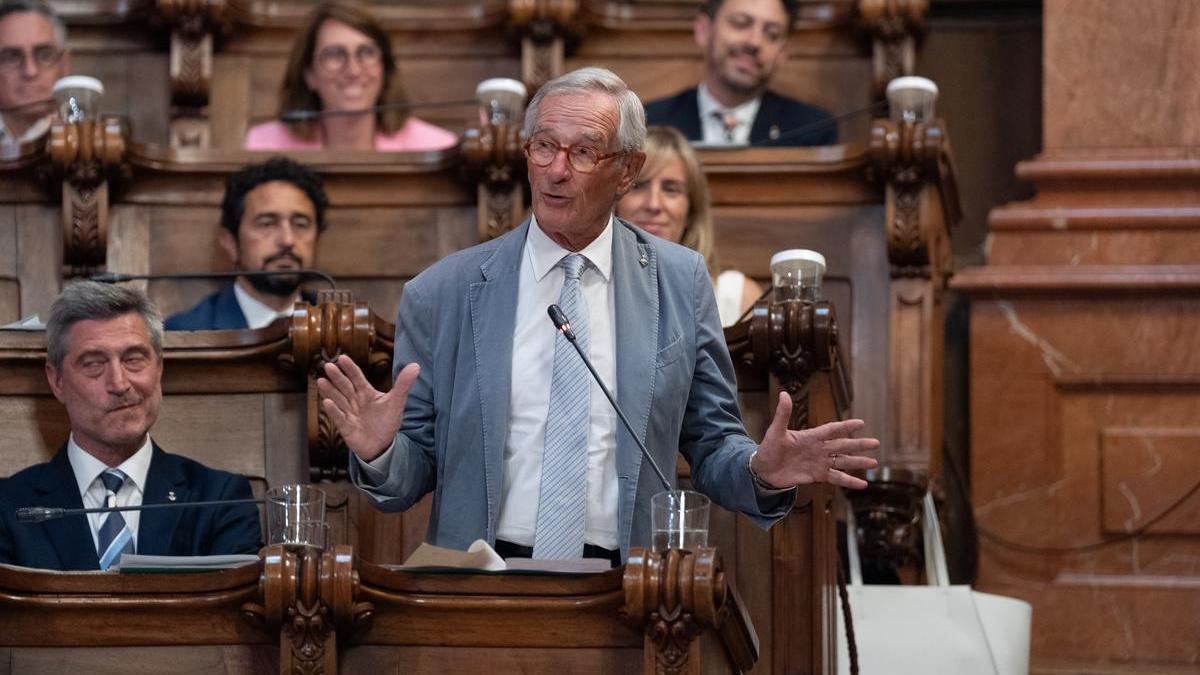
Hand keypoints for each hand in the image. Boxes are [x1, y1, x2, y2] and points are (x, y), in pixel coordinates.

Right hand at [317, 355, 420, 461]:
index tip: (342, 358)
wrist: (382, 445)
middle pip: (345, 386)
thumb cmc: (387, 422)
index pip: (357, 377)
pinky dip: (333, 411)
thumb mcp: (396, 402)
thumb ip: (403, 384)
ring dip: (330, 391)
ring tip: (321, 381)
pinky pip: (339, 418)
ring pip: (338, 400)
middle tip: (328, 365)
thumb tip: (416, 365)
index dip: (350, 368)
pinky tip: (327, 402)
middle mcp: (355, 401)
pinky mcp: (346, 427)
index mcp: (366, 393)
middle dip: (337, 377)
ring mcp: (349, 413)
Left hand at [752, 392, 879, 489]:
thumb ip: (782, 414)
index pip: (832, 430)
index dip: (846, 426)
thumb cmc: (768, 449)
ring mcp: (819, 463)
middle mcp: (818, 449)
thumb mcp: (775, 431)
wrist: (763, 470)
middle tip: (876, 443)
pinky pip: (836, 478)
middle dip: (859, 445)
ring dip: (857, 463)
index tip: (861, 423)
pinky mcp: (817, 476)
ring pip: (843, 462)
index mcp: (811, 436)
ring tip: (874, 463)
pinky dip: (849, 481)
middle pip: (843, 445)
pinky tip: (862, 484)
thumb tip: (784, 393)